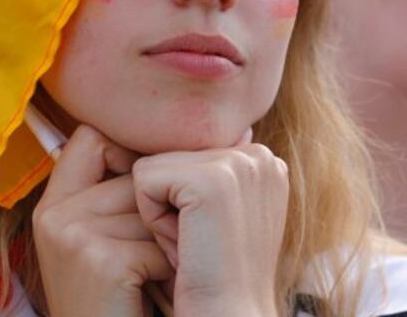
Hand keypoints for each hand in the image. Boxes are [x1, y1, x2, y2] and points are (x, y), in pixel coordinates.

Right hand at [33, 125, 172, 316]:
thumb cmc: (120, 300)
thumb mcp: (109, 239)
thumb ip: (127, 189)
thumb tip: (206, 134)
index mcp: (54, 203)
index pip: (95, 136)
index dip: (133, 157)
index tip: (152, 194)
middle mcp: (55, 212)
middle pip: (137, 173)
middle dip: (161, 212)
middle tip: (156, 252)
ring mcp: (72, 233)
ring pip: (154, 206)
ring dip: (170, 241)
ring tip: (153, 275)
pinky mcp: (97, 258)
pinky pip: (160, 241)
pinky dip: (169, 268)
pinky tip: (152, 292)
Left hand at [132, 130, 289, 315]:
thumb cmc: (214, 278)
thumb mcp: (216, 216)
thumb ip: (205, 174)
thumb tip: (175, 128)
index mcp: (262, 160)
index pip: (186, 153)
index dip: (181, 198)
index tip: (207, 237)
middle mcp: (257, 154)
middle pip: (170, 155)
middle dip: (170, 202)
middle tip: (197, 245)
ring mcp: (238, 164)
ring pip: (154, 166)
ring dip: (159, 211)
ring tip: (191, 246)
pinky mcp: (210, 180)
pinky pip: (144, 180)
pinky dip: (153, 219)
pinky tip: (184, 247)